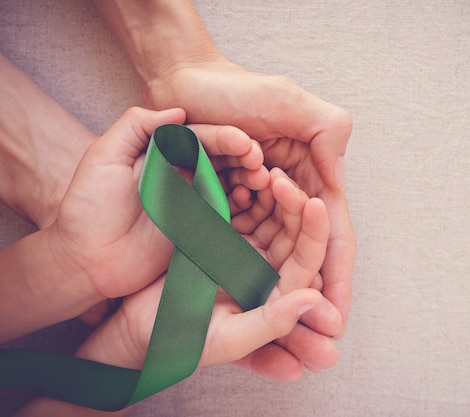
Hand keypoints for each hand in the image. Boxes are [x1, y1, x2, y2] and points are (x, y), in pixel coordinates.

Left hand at [49, 107, 268, 303]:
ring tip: (263, 181)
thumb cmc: (88, 206)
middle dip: (244, 158)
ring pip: (228, 183)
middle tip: (260, 163)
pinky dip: (243, 206)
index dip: (224, 138)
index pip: (201, 138)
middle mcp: (181, 174)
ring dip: (248, 180)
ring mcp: (192, 202)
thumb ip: (136, 126)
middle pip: (221, 159)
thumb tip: (180, 110)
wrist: (85, 259)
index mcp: (163, 153)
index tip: (245, 143)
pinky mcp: (197, 228)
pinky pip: (226, 213)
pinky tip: (252, 203)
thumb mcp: (103, 157)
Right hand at [77, 169, 341, 379]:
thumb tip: (314, 299)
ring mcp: (246, 248)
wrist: (139, 323)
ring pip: (270, 213)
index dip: (314, 232)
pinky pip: (242, 206)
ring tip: (263, 170)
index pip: (307, 259)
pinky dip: (244, 190)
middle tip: (281, 178)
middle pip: (292, 230)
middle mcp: (268, 269)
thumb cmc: (182, 338)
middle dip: (292, 203)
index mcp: (277, 294)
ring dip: (270, 192)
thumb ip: (272, 322)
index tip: (315, 204)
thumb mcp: (228, 338)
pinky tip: (242, 175)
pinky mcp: (223, 232)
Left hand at [145, 59, 355, 334]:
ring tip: (286, 342)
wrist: (185, 85)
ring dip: (283, 302)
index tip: (338, 319)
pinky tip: (247, 307)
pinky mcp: (223, 212)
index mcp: (311, 180)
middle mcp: (287, 201)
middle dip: (313, 304)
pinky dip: (246, 279)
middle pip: (307, 262)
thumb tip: (338, 185)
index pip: (333, 238)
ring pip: (275, 265)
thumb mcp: (291, 102)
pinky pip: (238, 250)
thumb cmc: (238, 90)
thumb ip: (328, 133)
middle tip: (317, 351)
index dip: (338, 279)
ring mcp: (255, 210)